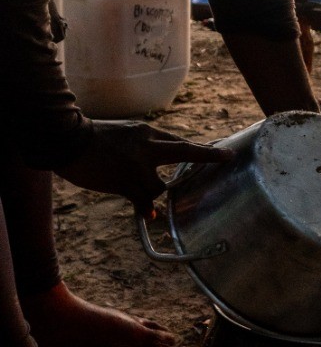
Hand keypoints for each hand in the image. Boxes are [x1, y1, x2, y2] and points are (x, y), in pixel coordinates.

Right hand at [54, 120, 232, 212]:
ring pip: (158, 187)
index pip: (180, 142)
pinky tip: (148, 214)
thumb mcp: (123, 134)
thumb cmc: (92, 138)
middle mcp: (147, 145)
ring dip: (151, 194)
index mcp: (146, 132)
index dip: (201, 150)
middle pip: (184, 151)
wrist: (67, 139)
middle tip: (227, 158)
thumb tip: (151, 177)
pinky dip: (145, 209)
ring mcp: (137, 164)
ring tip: (140, 196)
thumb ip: (141, 148)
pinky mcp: (125, 181)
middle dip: (208, 156)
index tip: (223, 153)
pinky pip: (142, 201)